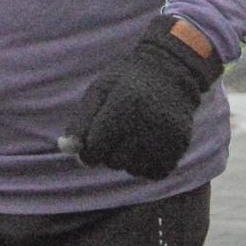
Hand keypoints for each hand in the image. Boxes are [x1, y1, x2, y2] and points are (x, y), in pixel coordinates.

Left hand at [58, 17, 222, 179]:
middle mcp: (146, 123)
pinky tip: (148, 144)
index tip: (93, 139)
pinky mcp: (180, 147)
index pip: (95, 149)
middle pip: (113, 162)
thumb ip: (80, 121)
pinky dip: (147, 165)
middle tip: (116, 130)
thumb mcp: (99, 91)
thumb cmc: (126, 81)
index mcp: (122, 106)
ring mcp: (166, 136)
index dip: (89, 148)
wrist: (171, 72)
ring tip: (133, 135)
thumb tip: (65, 148)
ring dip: (128, 159)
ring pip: (133, 170)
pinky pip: (154, 173)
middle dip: (108, 151)